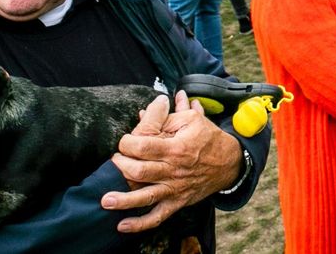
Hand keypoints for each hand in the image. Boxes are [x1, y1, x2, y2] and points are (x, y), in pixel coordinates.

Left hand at [102, 92, 241, 232]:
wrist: (230, 163)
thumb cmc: (207, 138)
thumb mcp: (191, 120)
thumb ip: (165, 116)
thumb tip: (145, 109)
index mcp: (176, 148)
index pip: (143, 146)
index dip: (127, 143)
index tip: (123, 141)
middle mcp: (174, 171)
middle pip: (140, 172)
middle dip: (121, 167)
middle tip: (114, 161)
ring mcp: (175, 189)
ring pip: (146, 198)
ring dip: (124, 201)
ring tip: (106, 200)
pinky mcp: (177, 202)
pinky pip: (158, 216)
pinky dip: (140, 224)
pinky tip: (123, 226)